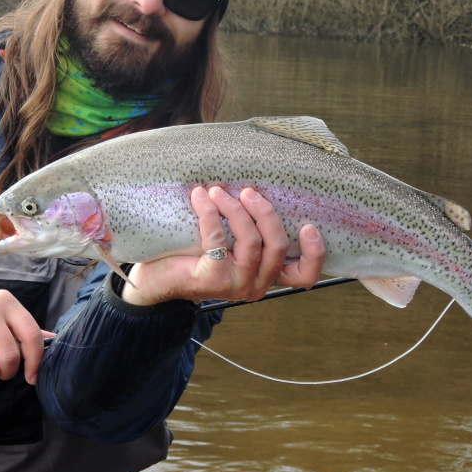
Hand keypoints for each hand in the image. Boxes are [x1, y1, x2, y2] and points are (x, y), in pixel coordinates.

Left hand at [119, 185, 325, 305]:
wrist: (157, 280)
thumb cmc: (194, 256)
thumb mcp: (230, 246)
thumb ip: (250, 231)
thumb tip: (258, 186)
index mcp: (266, 276)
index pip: (304, 276)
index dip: (315, 253)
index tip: (309, 225)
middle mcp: (256, 285)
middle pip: (277, 246)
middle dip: (266, 212)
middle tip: (248, 191)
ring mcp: (237, 285)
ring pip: (252, 241)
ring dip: (235, 209)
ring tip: (217, 190)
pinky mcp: (214, 279)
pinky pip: (219, 239)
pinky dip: (210, 213)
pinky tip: (200, 197)